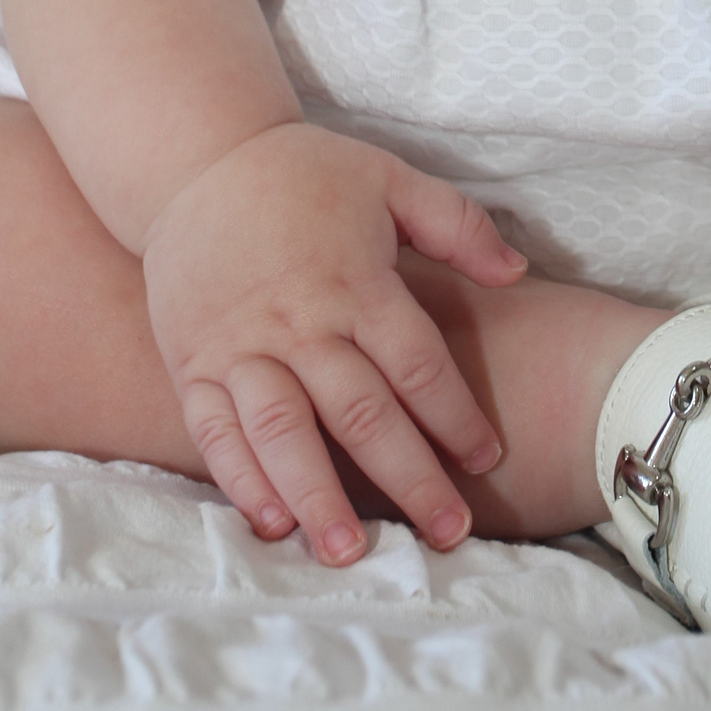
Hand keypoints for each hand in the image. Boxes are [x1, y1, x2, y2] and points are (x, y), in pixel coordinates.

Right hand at [141, 123, 526, 562]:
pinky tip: (272, 521)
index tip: (488, 460)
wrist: (195, 159)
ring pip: (283, 432)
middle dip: (407, 476)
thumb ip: (457, 226)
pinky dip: (241, 478)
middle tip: (446, 532)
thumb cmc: (305, 173)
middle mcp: (300, 322)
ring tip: (348, 551)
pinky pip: (215, 430)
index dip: (455, 416)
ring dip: (317, 494)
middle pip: (360, 412)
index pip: (416, 364)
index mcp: (355, 282)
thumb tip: (518, 274)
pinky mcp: (192, 362)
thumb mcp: (390, 178)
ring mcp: (240, 347)